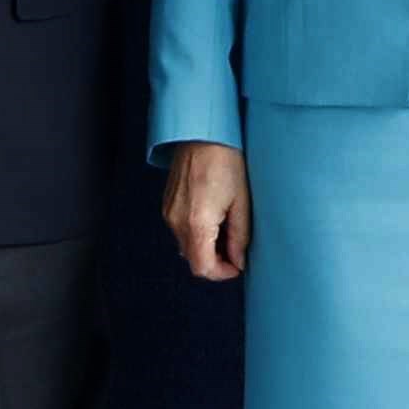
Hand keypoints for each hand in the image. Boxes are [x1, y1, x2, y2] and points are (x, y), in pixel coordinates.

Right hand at [163, 142, 251, 279]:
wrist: (202, 134)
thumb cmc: (225, 162)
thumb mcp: (241, 202)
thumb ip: (239, 237)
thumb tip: (239, 260)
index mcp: (197, 224)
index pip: (202, 268)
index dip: (221, 273)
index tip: (237, 266)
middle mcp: (177, 222)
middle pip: (193, 259)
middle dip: (215, 260)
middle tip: (236, 247)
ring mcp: (169, 213)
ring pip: (186, 245)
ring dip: (205, 246)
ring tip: (226, 228)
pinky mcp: (167, 204)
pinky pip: (180, 230)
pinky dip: (196, 232)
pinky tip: (212, 216)